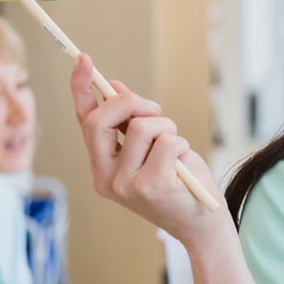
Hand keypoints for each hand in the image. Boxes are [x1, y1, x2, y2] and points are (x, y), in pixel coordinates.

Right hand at [70, 54, 228, 241]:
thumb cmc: (179, 183)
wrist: (202, 224)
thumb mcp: (152, 148)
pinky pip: (166, 141)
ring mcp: (125, 184)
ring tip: (176, 148)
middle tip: (154, 108)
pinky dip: (180, 143)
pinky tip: (182, 164)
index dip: (81, 88)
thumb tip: (114, 86)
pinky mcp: (151, 186)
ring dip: (167, 126)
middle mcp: (106, 177)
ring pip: (141, 127)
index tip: (84, 60)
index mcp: (101, 166)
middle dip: (131, 103)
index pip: (84, 121)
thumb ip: (130, 122)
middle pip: (101, 119)